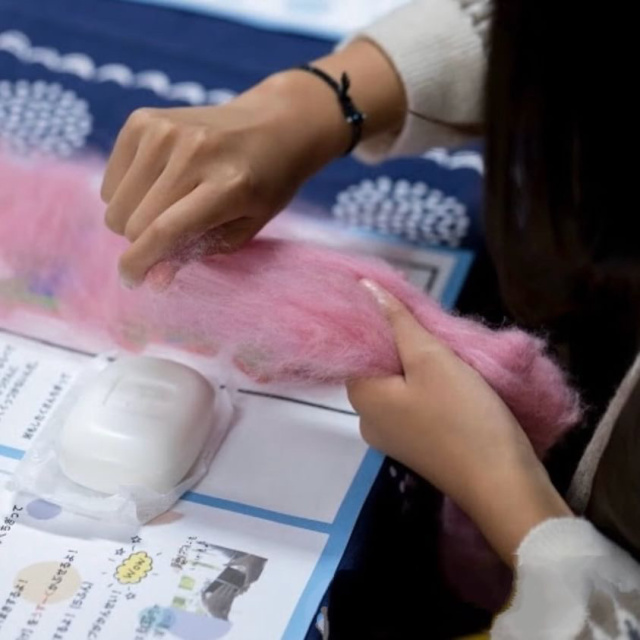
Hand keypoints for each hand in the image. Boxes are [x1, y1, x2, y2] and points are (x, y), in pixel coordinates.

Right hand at [101, 41, 406, 286]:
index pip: (164, 231)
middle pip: (133, 221)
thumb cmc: (263, 186)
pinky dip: (127, 192)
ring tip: (167, 206)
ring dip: (133, 217)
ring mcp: (164, 131)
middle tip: (171, 234)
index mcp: (227, 186)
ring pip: (114, 203)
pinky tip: (158, 183)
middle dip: (144, 242)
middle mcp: (193, 152)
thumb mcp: (244, 229)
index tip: (131, 280)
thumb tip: (152, 279)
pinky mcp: (143, 119)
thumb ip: (197, 254)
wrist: (271, 126)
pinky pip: (110, 179)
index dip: (140, 263)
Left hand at [347, 281, 571, 564]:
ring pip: (399, 384)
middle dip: (404, 342)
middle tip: (435, 328)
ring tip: (449, 350)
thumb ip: (397, 322)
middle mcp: (368, 419)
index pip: (357, 347)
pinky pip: (414, 403)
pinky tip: (454, 377)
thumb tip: (365, 287)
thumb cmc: (463, 415)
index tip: (410, 309)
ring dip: (420, 363)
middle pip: (379, 365)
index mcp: (361, 397)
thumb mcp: (431, 358)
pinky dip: (429, 386)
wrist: (502, 482)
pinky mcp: (418, 445)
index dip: (381, 323)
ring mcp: (393, 436)